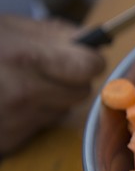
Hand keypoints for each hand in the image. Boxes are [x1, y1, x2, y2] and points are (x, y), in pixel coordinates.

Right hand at [0, 15, 104, 153]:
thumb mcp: (8, 28)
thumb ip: (53, 34)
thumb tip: (91, 41)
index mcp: (25, 59)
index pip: (88, 66)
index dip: (86, 59)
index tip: (80, 56)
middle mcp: (23, 94)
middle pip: (79, 92)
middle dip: (69, 80)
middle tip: (46, 68)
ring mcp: (13, 121)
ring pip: (60, 111)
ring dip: (49, 98)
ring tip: (18, 83)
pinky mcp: (5, 142)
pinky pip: (36, 128)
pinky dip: (29, 116)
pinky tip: (6, 101)